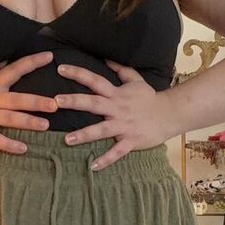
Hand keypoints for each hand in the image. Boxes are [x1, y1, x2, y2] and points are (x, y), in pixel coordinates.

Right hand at [0, 51, 59, 153]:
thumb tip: (4, 59)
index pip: (15, 70)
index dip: (32, 62)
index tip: (50, 57)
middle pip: (18, 99)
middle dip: (37, 101)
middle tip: (56, 104)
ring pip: (10, 119)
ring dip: (28, 122)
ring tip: (46, 126)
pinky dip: (9, 145)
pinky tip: (23, 149)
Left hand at [53, 58, 174, 169]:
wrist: (169, 114)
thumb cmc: (149, 98)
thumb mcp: (135, 80)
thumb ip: (120, 69)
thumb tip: (106, 58)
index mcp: (116, 94)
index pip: (94, 80)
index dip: (78, 73)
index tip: (60, 68)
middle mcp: (117, 108)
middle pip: (93, 103)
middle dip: (74, 102)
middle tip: (55, 102)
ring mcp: (124, 126)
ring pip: (101, 130)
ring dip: (84, 135)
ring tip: (67, 140)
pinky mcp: (131, 141)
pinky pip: (117, 152)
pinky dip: (106, 160)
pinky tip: (93, 167)